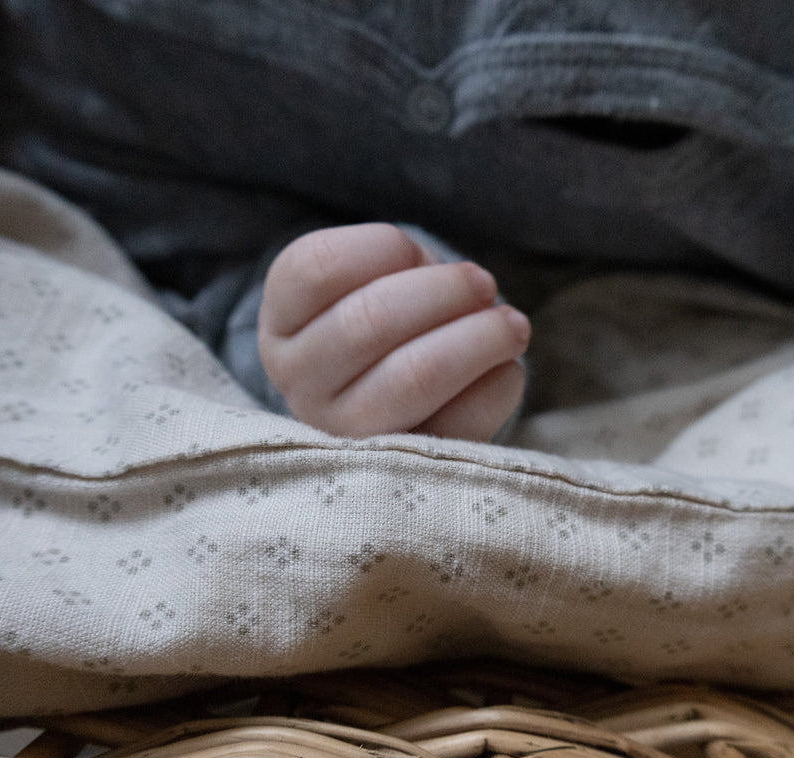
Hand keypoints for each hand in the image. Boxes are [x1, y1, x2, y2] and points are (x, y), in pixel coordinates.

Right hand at [259, 223, 530, 440]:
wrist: (387, 413)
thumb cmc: (382, 329)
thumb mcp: (370, 286)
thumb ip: (404, 271)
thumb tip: (469, 290)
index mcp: (282, 324)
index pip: (316, 268)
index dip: (378, 247)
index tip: (412, 252)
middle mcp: (299, 384)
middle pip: (368, 321)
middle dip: (443, 290)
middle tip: (482, 282)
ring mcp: (345, 436)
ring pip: (414, 377)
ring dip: (479, 339)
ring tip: (512, 325)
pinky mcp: (401, 474)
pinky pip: (459, 424)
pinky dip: (496, 387)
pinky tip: (504, 370)